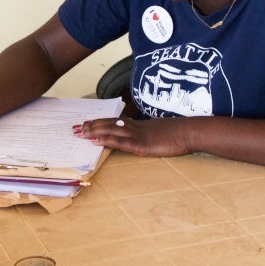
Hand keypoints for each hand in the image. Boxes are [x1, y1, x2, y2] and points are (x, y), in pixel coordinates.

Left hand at [74, 117, 192, 157]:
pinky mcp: (141, 145)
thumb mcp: (159, 132)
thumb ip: (148, 134)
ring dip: (93, 131)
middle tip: (74, 128)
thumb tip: (140, 137)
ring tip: (79, 133)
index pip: (114, 121)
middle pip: (108, 123)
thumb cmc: (178, 133)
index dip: (98, 121)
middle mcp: (135, 127)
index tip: (85, 122)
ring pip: (110, 130)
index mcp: (138, 125)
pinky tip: (95, 140)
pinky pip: (120, 141)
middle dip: (90, 125)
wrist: (190, 132)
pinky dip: (106, 140)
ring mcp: (137, 135)